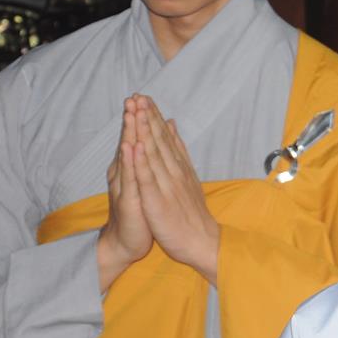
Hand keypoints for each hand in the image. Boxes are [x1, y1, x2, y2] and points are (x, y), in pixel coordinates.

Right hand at [97, 105, 151, 291]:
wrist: (126, 242)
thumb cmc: (139, 211)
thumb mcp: (144, 182)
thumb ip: (145, 161)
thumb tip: (147, 140)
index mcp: (131, 169)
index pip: (135, 138)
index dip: (139, 118)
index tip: (143, 96)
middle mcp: (124, 174)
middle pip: (128, 141)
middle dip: (132, 119)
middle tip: (134, 96)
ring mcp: (124, 187)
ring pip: (127, 156)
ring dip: (129, 133)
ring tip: (130, 113)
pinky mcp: (127, 201)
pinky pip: (130, 179)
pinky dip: (130, 162)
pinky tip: (130, 147)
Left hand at [132, 97, 221, 283]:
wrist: (202, 242)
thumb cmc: (191, 214)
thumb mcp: (188, 177)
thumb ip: (179, 151)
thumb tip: (173, 125)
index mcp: (179, 167)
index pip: (165, 138)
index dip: (154, 116)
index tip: (144, 97)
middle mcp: (174, 172)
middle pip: (159, 140)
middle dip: (148, 116)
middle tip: (138, 95)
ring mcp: (166, 185)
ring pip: (153, 154)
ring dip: (144, 131)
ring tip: (136, 111)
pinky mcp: (158, 200)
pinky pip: (148, 178)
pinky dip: (141, 161)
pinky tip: (135, 146)